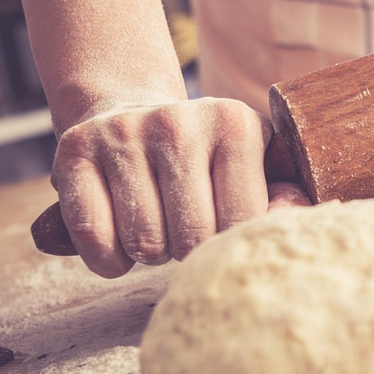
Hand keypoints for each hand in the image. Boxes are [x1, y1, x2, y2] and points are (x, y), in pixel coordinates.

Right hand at [50, 97, 306, 277]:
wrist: (132, 113)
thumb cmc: (204, 157)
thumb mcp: (250, 164)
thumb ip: (279, 198)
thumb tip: (299, 217)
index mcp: (234, 122)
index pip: (243, 222)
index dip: (231, 242)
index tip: (222, 226)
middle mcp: (178, 120)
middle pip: (192, 238)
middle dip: (189, 251)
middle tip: (185, 230)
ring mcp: (123, 132)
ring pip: (143, 242)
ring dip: (150, 254)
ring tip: (158, 227)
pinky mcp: (74, 150)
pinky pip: (94, 238)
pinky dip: (108, 260)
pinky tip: (120, 240)